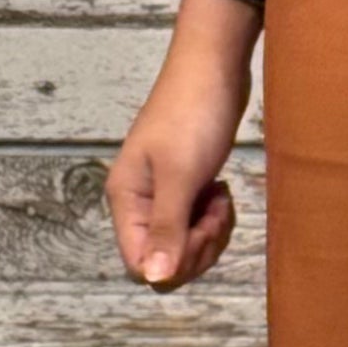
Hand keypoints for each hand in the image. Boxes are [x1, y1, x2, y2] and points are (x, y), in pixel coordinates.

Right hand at [105, 0, 260, 291]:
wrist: (215, 66)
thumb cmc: (194, 114)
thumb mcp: (181, 176)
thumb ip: (166, 229)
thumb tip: (155, 280)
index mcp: (126, 200)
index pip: (139, 263)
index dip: (173, 262)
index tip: (200, 231)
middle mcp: (139, 202)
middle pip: (164, 259)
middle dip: (197, 246)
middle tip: (215, 211)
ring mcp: (163, 194)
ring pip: (184, 244)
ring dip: (210, 232)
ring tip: (220, 197)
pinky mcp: (186, 185)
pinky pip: (198, 223)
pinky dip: (214, 217)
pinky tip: (221, 191)